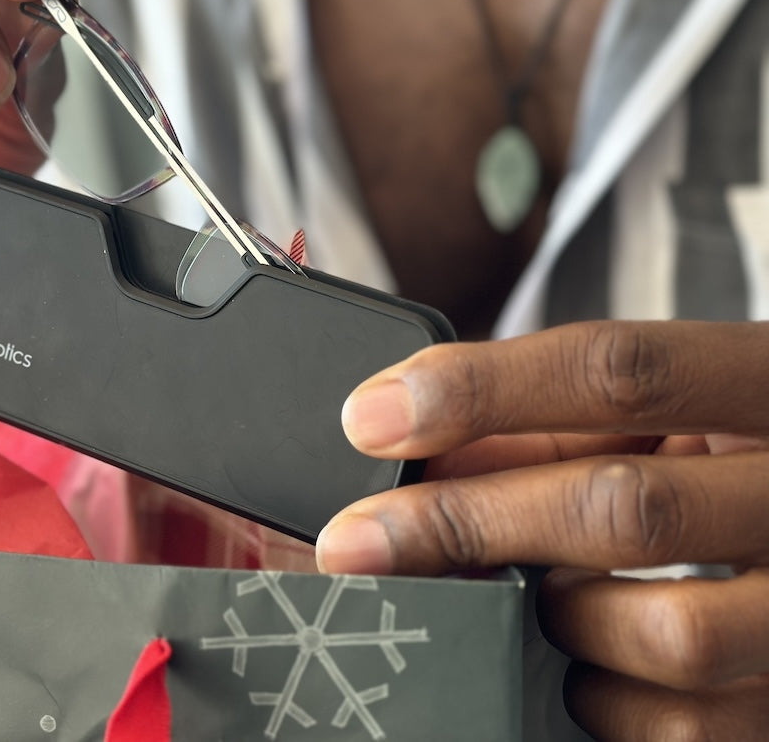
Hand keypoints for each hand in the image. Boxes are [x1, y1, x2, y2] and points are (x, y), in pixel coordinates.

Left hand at [316, 320, 768, 740]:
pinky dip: (601, 699)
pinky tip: (582, 662)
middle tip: (359, 541)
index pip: (621, 369)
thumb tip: (406, 454)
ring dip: (556, 619)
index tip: (370, 418)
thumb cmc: (715, 460)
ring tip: (529, 598)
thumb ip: (539, 425)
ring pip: (667, 634)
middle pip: (625, 507)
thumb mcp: (651, 417)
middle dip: (466, 524)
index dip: (481, 391)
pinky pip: (682, 725)